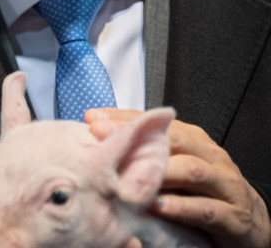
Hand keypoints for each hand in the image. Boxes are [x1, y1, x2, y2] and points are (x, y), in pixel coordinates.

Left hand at [88, 109, 270, 247]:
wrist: (249, 222)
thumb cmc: (202, 191)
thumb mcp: (175, 167)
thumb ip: (147, 152)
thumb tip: (100, 134)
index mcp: (194, 141)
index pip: (158, 122)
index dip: (125, 119)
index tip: (92, 119)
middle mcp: (210, 157)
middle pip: (175, 141)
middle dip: (139, 139)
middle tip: (106, 141)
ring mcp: (224, 185)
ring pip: (192, 172)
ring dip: (160, 174)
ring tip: (129, 177)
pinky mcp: (232, 216)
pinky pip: (206, 209)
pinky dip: (181, 207)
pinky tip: (159, 206)